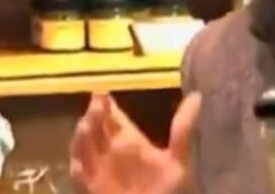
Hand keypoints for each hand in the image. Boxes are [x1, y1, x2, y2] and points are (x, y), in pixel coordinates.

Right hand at [69, 92, 201, 193]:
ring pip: (83, 146)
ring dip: (83, 136)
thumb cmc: (168, 192)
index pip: (115, 118)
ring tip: (87, 125)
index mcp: (131, 142)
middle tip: (97, 104)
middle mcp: (112, 152)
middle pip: (97, 128)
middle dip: (94, 115)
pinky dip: (77, 165)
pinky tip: (77, 159)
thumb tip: (197, 96)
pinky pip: (78, 173)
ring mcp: (99, 169)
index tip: (102, 91)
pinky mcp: (91, 186)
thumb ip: (183, 128)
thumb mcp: (179, 160)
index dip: (107, 105)